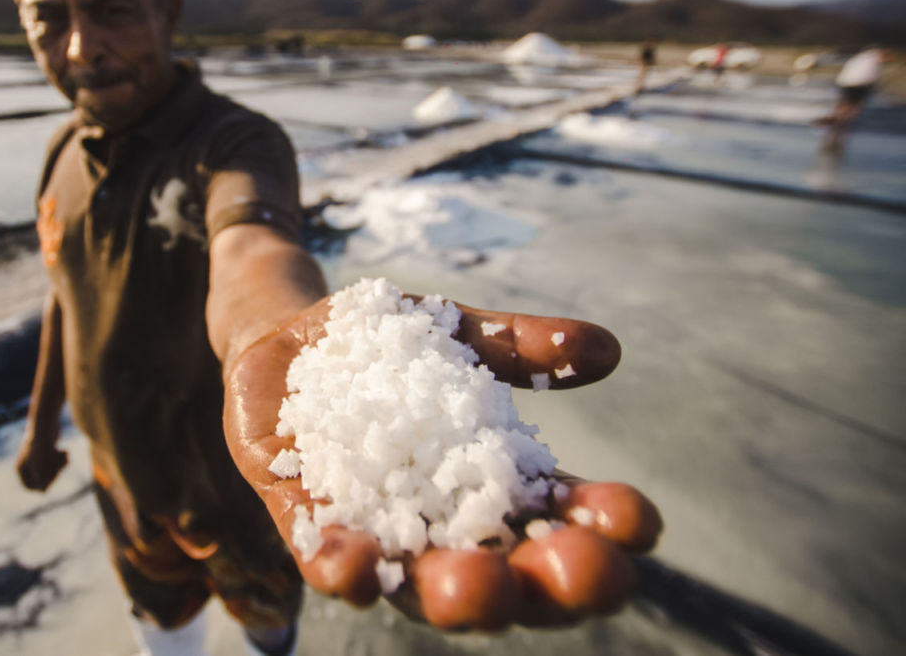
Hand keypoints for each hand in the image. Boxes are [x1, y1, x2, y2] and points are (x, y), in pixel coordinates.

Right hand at [15, 432, 67, 491]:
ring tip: (63, 455)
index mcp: (21, 468)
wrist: (46, 421)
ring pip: (52, 470)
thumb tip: (43, 492)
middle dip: (54, 473)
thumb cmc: (42, 445)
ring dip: (60, 465)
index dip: (43, 485)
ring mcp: (37, 455)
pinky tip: (64, 451)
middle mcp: (27, 462)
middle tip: (58, 464)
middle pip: (43, 479)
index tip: (51, 478)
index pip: (31, 487)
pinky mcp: (48, 449)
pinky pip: (57, 461)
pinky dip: (62, 458)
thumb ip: (42, 481)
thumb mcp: (42, 466)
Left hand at [223, 296, 661, 630]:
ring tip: (474, 583)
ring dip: (450, 592)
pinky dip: (343, 566)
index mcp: (491, 492)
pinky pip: (325, 559)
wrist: (292, 344)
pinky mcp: (306, 523)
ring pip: (417, 585)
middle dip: (544, 583)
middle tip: (581, 571)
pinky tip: (354, 562)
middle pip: (503, 578)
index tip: (639, 520)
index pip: (558, 523)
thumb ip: (519, 347)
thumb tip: (605, 349)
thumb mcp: (456, 338)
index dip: (600, 529)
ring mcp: (375, 534)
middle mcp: (440, 530)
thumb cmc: (386, 351)